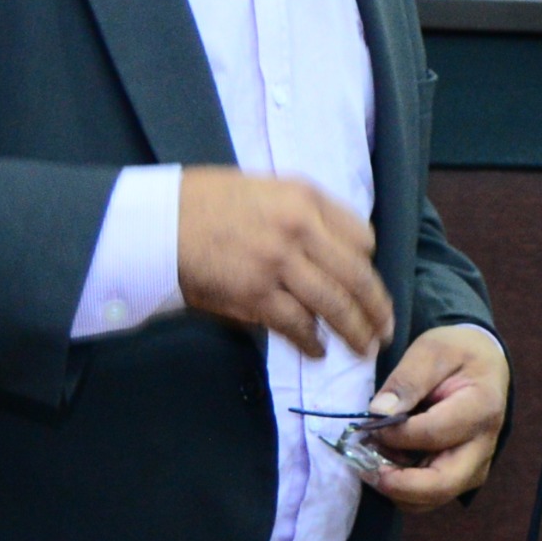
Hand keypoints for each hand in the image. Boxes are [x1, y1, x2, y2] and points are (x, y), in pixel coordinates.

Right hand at [177, 167, 389, 357]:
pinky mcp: (255, 294)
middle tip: (384, 329)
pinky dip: (311, 342)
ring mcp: (279, 262)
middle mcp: (300, 228)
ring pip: (334, 304)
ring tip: (362, 348)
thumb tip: (328, 250)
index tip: (365, 281)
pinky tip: (317, 351)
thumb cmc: (204, 202)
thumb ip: (301, 214)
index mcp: (306, 198)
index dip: (367, 264)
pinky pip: (297, 324)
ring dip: (354, 331)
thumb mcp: (265, 189)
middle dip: (376, 308)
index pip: (361, 236)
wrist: (157, 221)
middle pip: (357, 275)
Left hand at [361, 322, 508, 510]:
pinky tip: (388, 465)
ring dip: (397, 488)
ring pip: (433, 498)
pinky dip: (403, 491)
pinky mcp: (463, 477)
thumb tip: (379, 414)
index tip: (370, 424)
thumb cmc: (458, 354)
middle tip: (367, 468)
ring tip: (375, 461)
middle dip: (398, 483)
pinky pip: (429, 498)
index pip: (434, 434)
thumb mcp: (431, 351)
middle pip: (442, 484)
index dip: (396, 434)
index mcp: (482, 407)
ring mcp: (475, 466)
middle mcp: (484, 444)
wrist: (483, 366)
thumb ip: (407, 380)